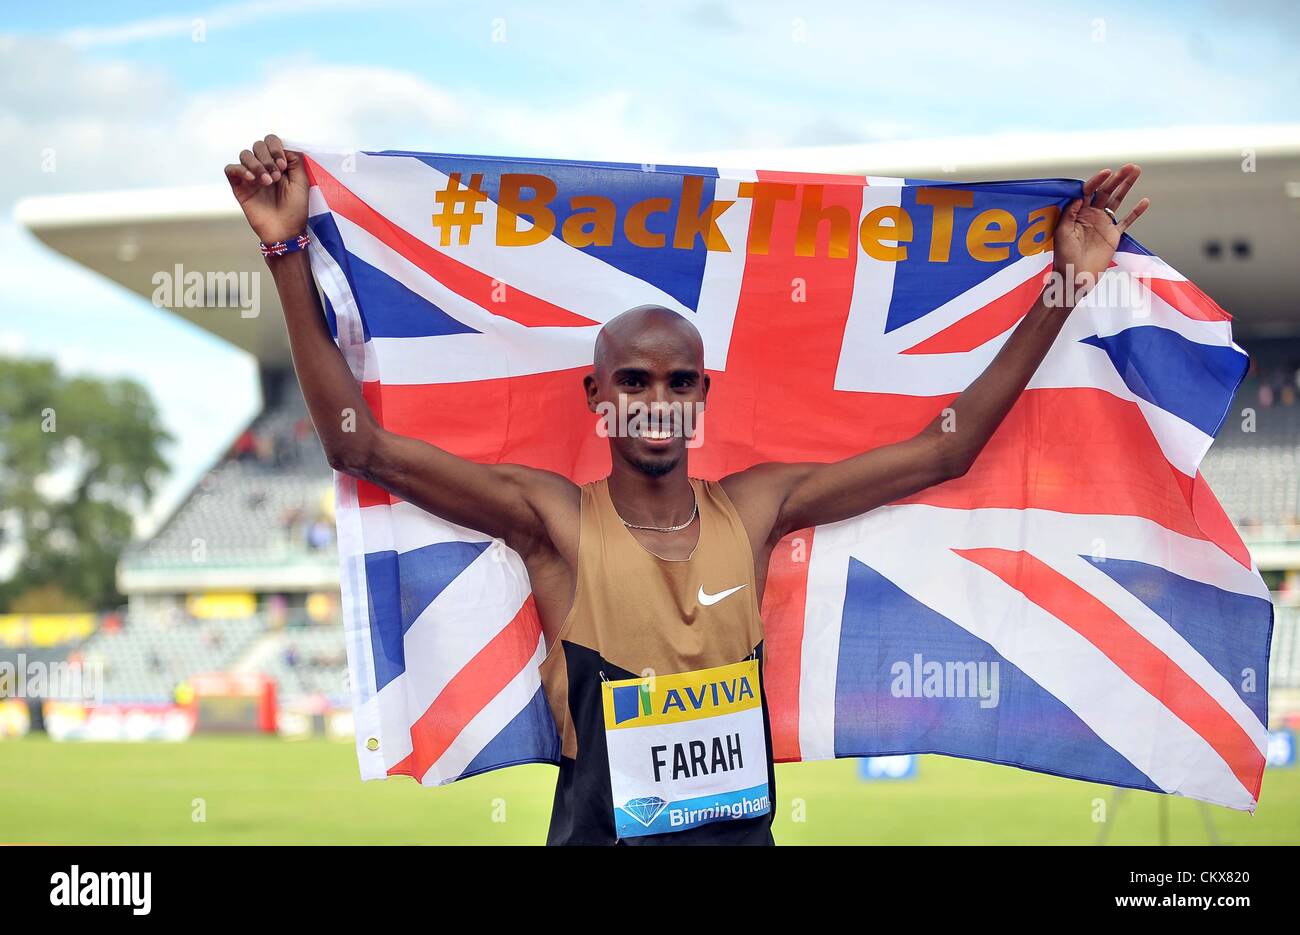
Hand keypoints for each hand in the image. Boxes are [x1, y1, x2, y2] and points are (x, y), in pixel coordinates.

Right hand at [224, 134, 309, 244]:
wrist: (285, 231)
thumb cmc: (295, 209)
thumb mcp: (302, 182)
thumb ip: (295, 161)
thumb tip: (285, 147)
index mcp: (277, 163)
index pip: (270, 142)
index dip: (275, 148)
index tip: (283, 165)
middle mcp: (263, 167)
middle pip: (257, 146)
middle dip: (267, 157)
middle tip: (276, 176)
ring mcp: (250, 176)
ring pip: (245, 155)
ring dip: (256, 164)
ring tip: (267, 181)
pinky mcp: (239, 187)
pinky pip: (230, 169)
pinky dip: (240, 169)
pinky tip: (252, 179)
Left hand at [1052, 164, 1149, 296]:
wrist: (1074, 276)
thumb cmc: (1064, 256)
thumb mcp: (1062, 233)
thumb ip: (1069, 214)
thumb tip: (1078, 197)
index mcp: (1077, 212)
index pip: (1088, 191)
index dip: (1097, 181)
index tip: (1107, 172)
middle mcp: (1091, 214)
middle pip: (1105, 192)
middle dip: (1117, 178)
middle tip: (1129, 166)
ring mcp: (1103, 223)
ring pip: (1117, 201)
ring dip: (1126, 186)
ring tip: (1136, 171)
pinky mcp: (1113, 235)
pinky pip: (1127, 221)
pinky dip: (1136, 212)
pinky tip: (1144, 201)